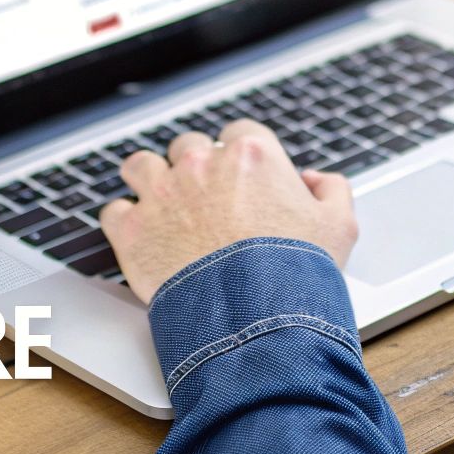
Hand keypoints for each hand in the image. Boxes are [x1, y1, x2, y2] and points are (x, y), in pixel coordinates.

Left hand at [99, 120, 357, 303]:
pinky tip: (138, 235)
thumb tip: (315, 180)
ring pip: (141, 166)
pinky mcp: (131, 230)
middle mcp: (200, 164)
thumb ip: (332, 190)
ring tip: (160, 205)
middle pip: (188, 146)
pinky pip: (113, 211)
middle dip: (195, 168)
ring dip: (149, 181)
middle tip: (204, 199)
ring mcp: (161, 194)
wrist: (254, 318)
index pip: (238, 134)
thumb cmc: (296, 272)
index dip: (240, 157)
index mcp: (251, 155)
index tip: (241, 179)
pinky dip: (123, 222)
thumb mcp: (340, 226)